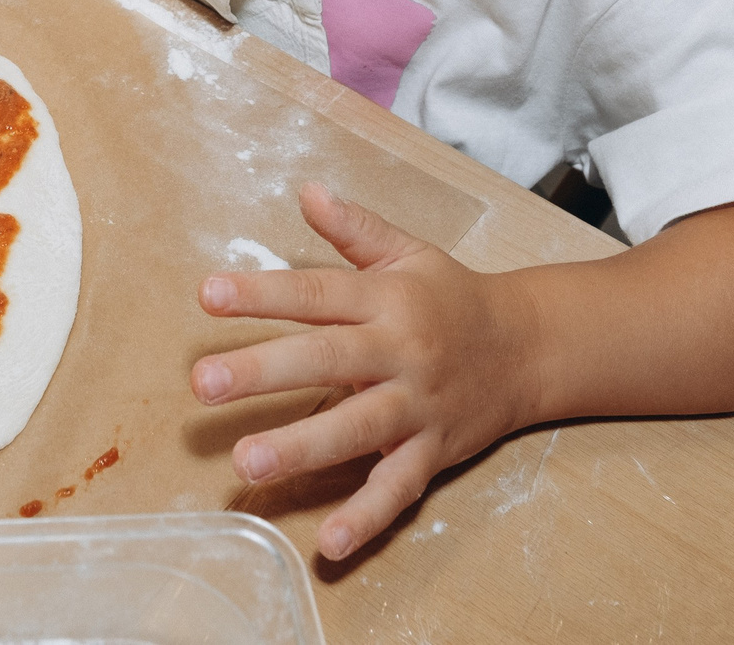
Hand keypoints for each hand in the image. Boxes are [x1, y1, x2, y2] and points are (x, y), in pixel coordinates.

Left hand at [192, 182, 539, 560]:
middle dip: (264, 371)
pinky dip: (366, 518)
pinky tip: (328, 543)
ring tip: (246, 461)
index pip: (316, 292)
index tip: (207, 294)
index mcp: (387, 299)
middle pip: (328, 358)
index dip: (262, 293)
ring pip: (358, 428)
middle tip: (203, 382)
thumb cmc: (453, 299)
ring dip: (302, 447)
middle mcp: (400, 351)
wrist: (530, 349)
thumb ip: (354, 229)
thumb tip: (306, 191)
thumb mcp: (408, 253)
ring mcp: (417, 406)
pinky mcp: (432, 452)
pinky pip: (398, 489)